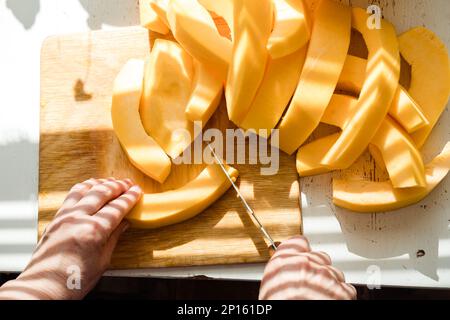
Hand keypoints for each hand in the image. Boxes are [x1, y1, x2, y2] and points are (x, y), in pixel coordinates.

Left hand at [0, 178, 141, 299]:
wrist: (46, 286)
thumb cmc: (74, 280)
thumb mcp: (102, 261)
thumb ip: (114, 238)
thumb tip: (124, 223)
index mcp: (94, 231)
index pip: (117, 207)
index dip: (129, 198)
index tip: (137, 191)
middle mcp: (78, 219)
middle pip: (102, 193)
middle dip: (118, 186)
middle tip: (128, 183)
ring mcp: (65, 216)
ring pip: (85, 189)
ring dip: (100, 183)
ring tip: (111, 181)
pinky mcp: (56, 218)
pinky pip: (71, 196)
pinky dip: (83, 188)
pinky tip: (89, 187)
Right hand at [259, 236, 355, 299]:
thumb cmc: (281, 304)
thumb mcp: (270, 288)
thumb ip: (281, 271)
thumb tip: (286, 270)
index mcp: (282, 262)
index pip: (298, 243)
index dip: (303, 250)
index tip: (304, 253)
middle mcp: (304, 264)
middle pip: (320, 257)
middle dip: (319, 269)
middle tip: (312, 284)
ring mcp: (324, 277)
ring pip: (335, 273)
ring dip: (330, 283)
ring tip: (320, 296)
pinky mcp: (341, 292)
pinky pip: (347, 289)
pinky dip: (342, 296)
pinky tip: (329, 301)